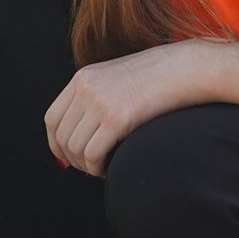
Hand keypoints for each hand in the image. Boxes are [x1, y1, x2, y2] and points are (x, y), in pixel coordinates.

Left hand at [45, 40, 220, 176]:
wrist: (186, 68)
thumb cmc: (159, 77)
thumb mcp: (118, 77)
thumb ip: (96, 97)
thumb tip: (80, 132)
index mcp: (83, 77)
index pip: (52, 119)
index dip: (56, 144)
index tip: (68, 158)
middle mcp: (86, 88)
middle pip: (62, 136)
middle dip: (73, 160)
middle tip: (91, 167)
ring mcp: (100, 103)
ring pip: (76, 149)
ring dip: (86, 166)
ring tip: (102, 168)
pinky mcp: (117, 118)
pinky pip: (93, 154)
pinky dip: (97, 168)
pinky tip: (109, 169)